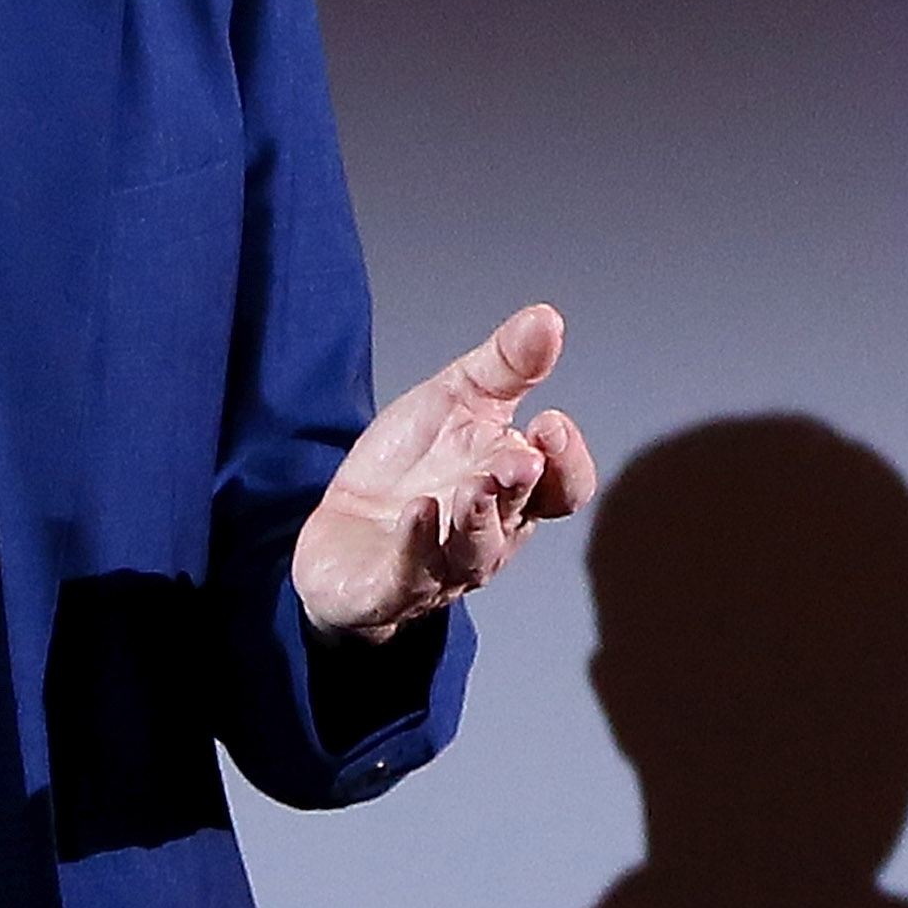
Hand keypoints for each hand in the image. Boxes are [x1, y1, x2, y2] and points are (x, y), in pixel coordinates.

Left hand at [291, 304, 596, 639]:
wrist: (340, 529)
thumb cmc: (411, 468)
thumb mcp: (455, 400)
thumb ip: (505, 365)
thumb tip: (547, 318)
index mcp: (514, 490)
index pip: (562, 487)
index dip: (566, 462)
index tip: (550, 423)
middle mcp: (489, 535)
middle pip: (519, 516)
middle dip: (521, 484)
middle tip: (521, 456)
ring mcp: (441, 568)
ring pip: (475, 554)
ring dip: (479, 519)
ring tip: (476, 485)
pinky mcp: (390, 589)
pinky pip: (411, 574)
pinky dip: (418, 544)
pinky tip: (418, 511)